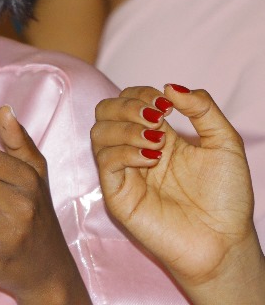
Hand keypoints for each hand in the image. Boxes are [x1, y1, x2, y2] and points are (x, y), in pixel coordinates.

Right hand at [92, 84, 264, 300]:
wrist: (224, 240)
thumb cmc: (226, 197)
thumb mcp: (224, 143)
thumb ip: (203, 109)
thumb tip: (170, 85)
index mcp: (157, 135)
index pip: (128, 100)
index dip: (140, 93)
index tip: (166, 103)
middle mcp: (135, 150)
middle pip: (105, 111)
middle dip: (127, 105)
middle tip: (157, 117)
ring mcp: (124, 172)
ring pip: (99, 132)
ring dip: (126, 128)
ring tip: (157, 141)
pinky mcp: (117, 194)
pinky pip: (106, 161)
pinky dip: (125, 152)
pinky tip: (152, 159)